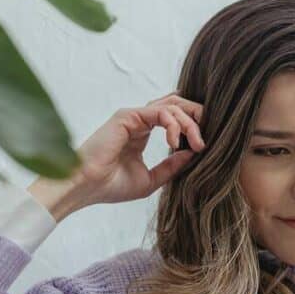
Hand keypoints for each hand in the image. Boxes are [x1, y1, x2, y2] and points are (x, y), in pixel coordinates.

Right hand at [36, 94, 205, 214]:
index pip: (174, 118)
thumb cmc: (111, 186)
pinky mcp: (128, 116)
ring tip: (198, 144)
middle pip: (177, 105)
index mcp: (142, 133)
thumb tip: (194, 153)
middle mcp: (139, 121)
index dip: (193, 127)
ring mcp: (133, 116)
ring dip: (190, 123)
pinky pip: (160, 112)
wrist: (87, 188)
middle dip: (197, 117)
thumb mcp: (151, 179)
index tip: (204, 147)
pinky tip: (175, 143)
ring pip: (172, 105)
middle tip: (207, 139)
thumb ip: (172, 166)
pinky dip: (174, 125)